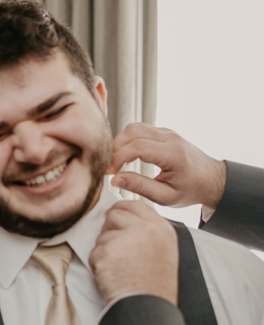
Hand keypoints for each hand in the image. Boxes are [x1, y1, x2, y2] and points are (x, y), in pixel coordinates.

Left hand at [89, 200, 177, 304]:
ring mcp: (125, 238)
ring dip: (104, 250)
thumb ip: (146, 231)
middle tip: (119, 253)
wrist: (147, 307)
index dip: (121, 209)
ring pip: (102, 235)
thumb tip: (121, 216)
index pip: (135, 205)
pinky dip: (98, 265)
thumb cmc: (153, 285)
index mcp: (161, 228)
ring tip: (120, 269)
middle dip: (110, 230)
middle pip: (114, 215)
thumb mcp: (162, 250)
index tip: (114, 215)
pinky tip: (113, 276)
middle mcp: (145, 229)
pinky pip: (94, 252)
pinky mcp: (107, 251)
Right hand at [107, 123, 225, 208]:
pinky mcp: (164, 133)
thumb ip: (139, 187)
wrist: (211, 180)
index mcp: (173, 154)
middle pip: (132, 131)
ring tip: (121, 162)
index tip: (112, 173)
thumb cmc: (191, 190)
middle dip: (117, 149)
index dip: (118, 159)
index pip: (137, 147)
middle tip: (115, 168)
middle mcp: (170, 138)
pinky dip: (129, 141)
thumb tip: (116, 180)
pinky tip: (130, 156)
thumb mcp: (165, 197)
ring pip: (134, 127)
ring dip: (121, 143)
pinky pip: (140, 129)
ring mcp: (167, 133)